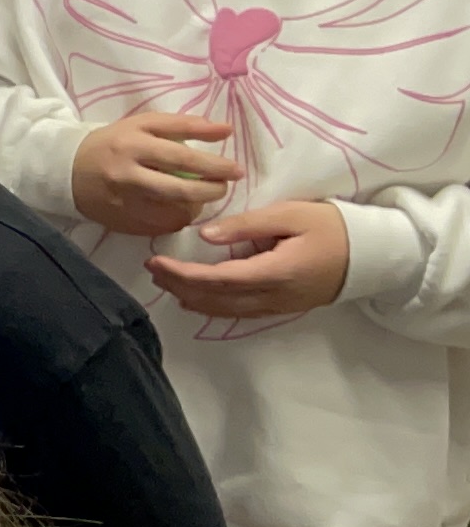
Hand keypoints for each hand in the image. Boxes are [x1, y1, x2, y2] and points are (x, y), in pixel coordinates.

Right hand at [73, 112, 243, 237]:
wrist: (67, 171)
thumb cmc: (113, 143)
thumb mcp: (143, 124)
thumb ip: (185, 125)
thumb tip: (227, 130)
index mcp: (132, 144)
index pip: (181, 156)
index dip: (214, 165)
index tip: (236, 169)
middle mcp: (127, 174)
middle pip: (181, 189)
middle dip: (212, 190)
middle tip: (224, 186)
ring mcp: (125, 202)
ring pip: (175, 211)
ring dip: (197, 205)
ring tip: (202, 196)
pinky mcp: (124, 223)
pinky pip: (164, 225)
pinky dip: (179, 217)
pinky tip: (178, 207)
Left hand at [150, 199, 350, 319]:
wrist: (374, 254)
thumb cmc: (332, 226)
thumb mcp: (291, 214)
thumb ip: (247, 225)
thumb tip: (206, 236)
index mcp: (275, 272)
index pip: (218, 280)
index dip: (184, 275)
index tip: (156, 263)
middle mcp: (275, 296)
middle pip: (218, 300)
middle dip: (180, 287)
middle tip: (152, 270)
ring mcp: (280, 305)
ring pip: (227, 310)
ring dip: (193, 299)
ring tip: (165, 283)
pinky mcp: (284, 306)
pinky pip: (241, 312)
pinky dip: (213, 307)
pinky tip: (195, 300)